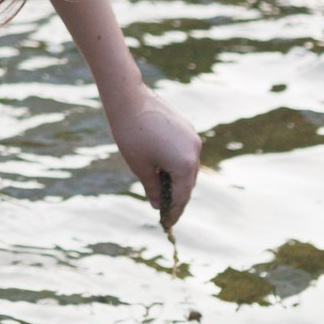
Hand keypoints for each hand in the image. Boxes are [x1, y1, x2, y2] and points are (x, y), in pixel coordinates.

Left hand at [108, 90, 202, 229]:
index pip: (181, 197)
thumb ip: (153, 188)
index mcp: (185, 165)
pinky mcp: (187, 128)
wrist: (129, 99)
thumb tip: (158, 204)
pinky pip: (185, 153)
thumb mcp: (140, 167)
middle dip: (177, 198)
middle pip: (188, 183)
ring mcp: (192, 138)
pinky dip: (177, 165)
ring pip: (188, 168)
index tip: (167, 224)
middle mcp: (194, 152)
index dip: (174, 213)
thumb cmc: (131, 135)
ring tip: (163, 192)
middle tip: (165, 212)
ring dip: (177, 181)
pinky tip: (164, 170)